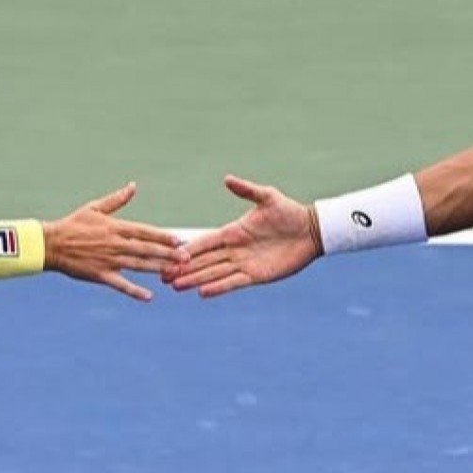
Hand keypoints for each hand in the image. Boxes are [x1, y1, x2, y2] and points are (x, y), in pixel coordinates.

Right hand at [42, 182, 180, 301]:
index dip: (163, 236)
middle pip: (146, 249)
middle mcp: (115, 244)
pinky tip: (149, 296)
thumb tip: (133, 186)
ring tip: (175, 272)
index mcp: (115, 227)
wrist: (51, 244)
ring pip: (138, 265)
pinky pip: (120, 284)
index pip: (145, 231)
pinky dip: (134, 291)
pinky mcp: (100, 275)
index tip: (180, 240)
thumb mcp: (94, 208)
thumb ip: (117, 200)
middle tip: (186, 258)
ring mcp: (109, 260)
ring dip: (158, 269)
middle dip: (168, 253)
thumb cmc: (73, 224)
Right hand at [163, 176, 320, 297]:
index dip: (187, 249)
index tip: (169, 253)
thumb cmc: (289, 212)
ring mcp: (243, 264)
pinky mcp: (255, 276)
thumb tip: (227, 180)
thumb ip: (247, 190)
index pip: (204, 241)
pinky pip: (232, 282)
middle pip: (203, 261)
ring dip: (195, 280)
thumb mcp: (268, 198)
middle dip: (183, 268)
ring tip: (175, 287)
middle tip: (162, 275)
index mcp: (232, 231)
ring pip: (213, 273)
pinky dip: (218, 287)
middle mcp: (234, 250)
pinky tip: (202, 292)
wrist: (310, 231)